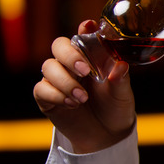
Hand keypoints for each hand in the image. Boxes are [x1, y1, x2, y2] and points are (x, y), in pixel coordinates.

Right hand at [33, 20, 135, 152]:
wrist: (106, 136)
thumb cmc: (116, 107)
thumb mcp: (122, 93)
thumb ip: (120, 79)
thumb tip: (120, 66)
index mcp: (91, 56)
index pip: (84, 35)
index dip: (84, 29)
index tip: (88, 26)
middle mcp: (71, 63)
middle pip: (59, 45)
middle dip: (69, 55)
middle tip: (84, 71)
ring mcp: (57, 79)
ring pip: (48, 67)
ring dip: (66, 81)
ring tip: (82, 98)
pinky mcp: (47, 97)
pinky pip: (41, 89)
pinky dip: (56, 95)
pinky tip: (71, 104)